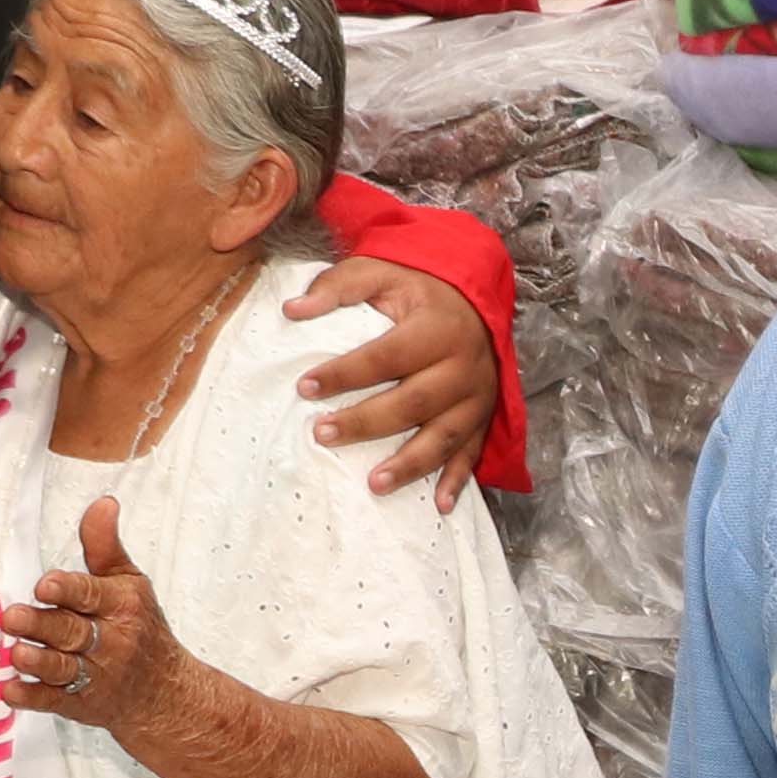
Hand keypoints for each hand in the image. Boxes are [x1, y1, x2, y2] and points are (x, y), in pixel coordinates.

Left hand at [0, 496, 199, 747]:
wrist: (165, 693)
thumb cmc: (141, 629)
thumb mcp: (130, 583)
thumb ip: (105, 546)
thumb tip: (103, 503)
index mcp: (121, 606)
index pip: (92, 595)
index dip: (67, 590)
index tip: (45, 585)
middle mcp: (110, 642)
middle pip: (71, 631)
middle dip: (42, 625)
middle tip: (13, 617)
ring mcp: (95, 677)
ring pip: (62, 668)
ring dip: (38, 661)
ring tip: (16, 652)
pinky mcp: (80, 704)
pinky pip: (53, 702)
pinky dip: (31, 698)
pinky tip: (11, 691)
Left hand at [286, 255, 503, 510]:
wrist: (475, 297)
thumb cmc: (419, 289)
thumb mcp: (380, 272)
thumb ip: (338, 287)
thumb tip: (293, 309)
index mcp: (437, 327)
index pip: (386, 356)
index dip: (345, 373)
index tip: (304, 386)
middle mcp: (463, 365)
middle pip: (413, 402)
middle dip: (366, 422)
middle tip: (323, 435)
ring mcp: (477, 396)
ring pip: (444, 436)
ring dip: (410, 464)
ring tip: (373, 484)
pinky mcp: (483, 417)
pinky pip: (471, 453)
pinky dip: (456, 481)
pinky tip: (438, 506)